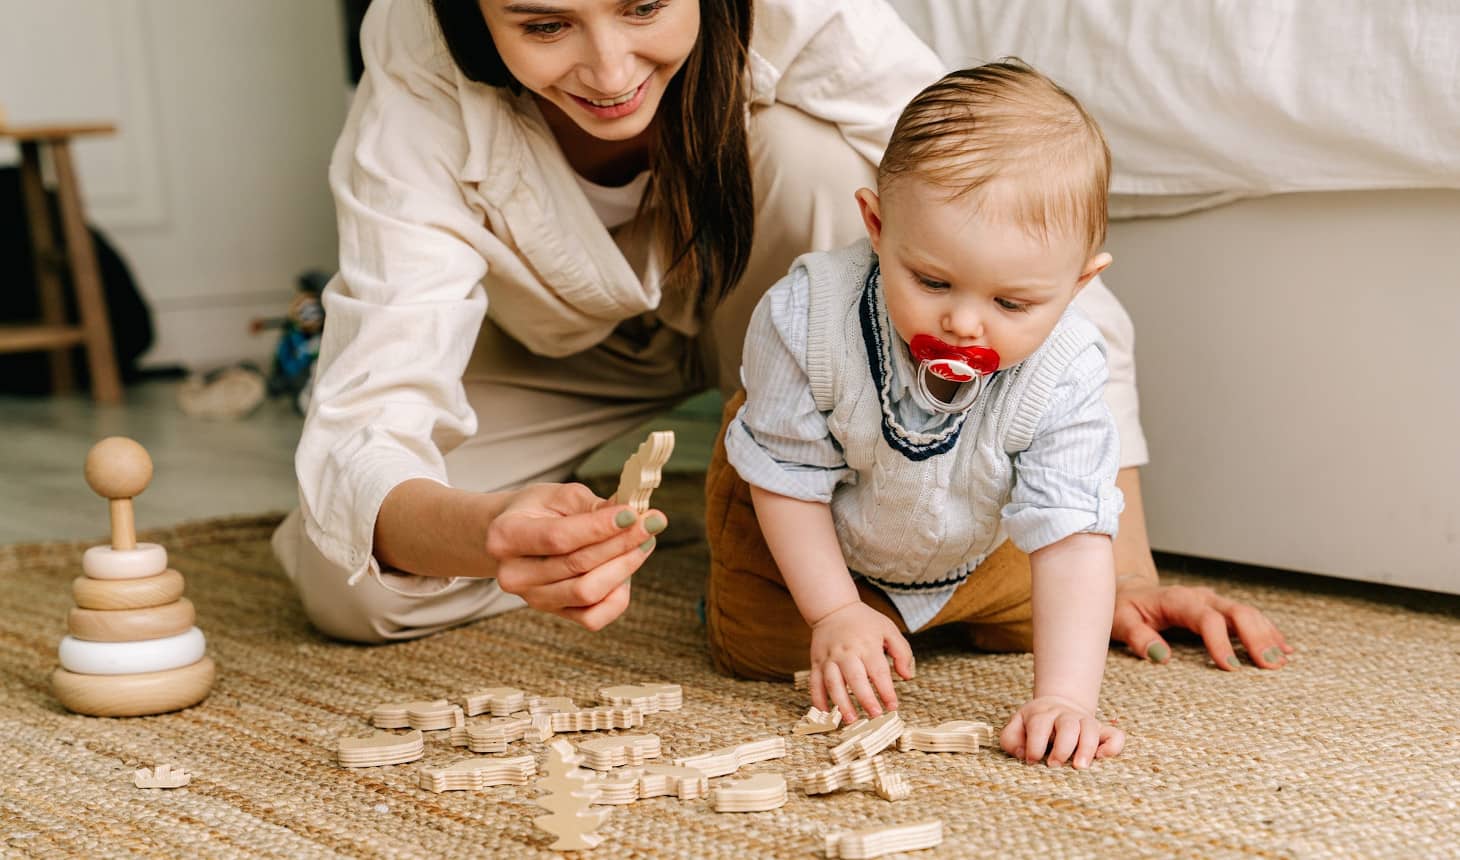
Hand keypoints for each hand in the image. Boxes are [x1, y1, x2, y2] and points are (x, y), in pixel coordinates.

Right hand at [485, 482, 662, 630]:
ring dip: (624, 566)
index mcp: (505, 536)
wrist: (512, 537)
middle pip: (578, 565)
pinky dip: (617, 596)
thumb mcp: (558, 496)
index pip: (559, 537)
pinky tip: (627, 569)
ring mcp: (533, 599)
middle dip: (622, 543)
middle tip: (652, 523)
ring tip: (644, 542)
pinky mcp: (554, 614)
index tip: (633, 513)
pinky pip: (593, 617)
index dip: (600, 527)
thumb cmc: (536, 510)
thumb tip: (632, 515)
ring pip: (588, 592)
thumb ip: (592, 506)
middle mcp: (513, 574)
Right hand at [807, 602, 914, 722]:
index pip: (878, 672)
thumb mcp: (889, 630)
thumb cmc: (865, 622)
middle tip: (875, 716)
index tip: (893, 707)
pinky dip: (818, 699)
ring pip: (833, 683)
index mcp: (867, 645)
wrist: (834, 608)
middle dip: (865, 699)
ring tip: (851, 720)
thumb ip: (902, 652)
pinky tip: (826, 713)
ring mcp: (829, 658)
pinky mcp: (816, 662)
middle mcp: (847, 653)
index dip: (886, 691)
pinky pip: (815, 683)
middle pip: (855, 679)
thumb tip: (907, 676)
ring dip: (841, 703)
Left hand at [1000, 695, 1122, 768]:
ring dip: (1086, 748)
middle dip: (1062, 747)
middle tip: (1054, 766)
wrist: (1057, 707)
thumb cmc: (1033, 725)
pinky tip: (1102, 757)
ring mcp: (1085, 722)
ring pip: (1091, 728)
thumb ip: (1011, 740)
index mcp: (1042, 714)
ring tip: (1080, 767)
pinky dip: (1113, 746)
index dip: (1034, 745)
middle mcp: (1065, 716)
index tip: (1031, 760)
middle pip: (1068, 725)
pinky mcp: (1101, 731)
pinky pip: (1115, 735)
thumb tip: (1023, 755)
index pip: (1039, 725)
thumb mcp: (1016, 727)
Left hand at [1112, 579, 1293, 669]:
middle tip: (1271, 665)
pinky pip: (1249, 619)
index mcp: (1178, 600)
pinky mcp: (1220, 610)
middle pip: (1237, 613)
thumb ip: (1137, 637)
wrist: (1130, 592)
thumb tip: (1160, 656)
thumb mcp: (1121, 621)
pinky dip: (1267, 632)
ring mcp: (1213, 602)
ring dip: (1267, 636)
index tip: (1231, 668)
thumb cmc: (1125, 609)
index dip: (1221, 642)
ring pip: (1248, 614)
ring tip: (1282, 661)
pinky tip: (1283, 649)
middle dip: (1257, 638)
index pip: (1206, 618)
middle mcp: (1201, 597)